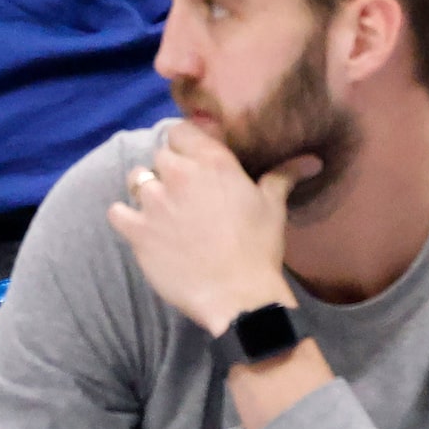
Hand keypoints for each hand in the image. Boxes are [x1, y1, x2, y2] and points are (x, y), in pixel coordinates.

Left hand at [106, 121, 312, 336]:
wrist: (238, 297)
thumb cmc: (258, 249)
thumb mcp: (274, 207)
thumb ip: (283, 176)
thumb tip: (311, 160)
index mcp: (213, 163)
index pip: (181, 131)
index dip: (184, 145)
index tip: (192, 162)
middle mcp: (180, 174)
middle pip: (160, 155)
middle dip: (168, 170)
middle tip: (182, 194)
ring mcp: (155, 202)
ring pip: (136, 178)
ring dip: (146, 191)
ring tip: (160, 211)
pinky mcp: (137, 231)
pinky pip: (116, 211)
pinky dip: (124, 217)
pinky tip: (139, 228)